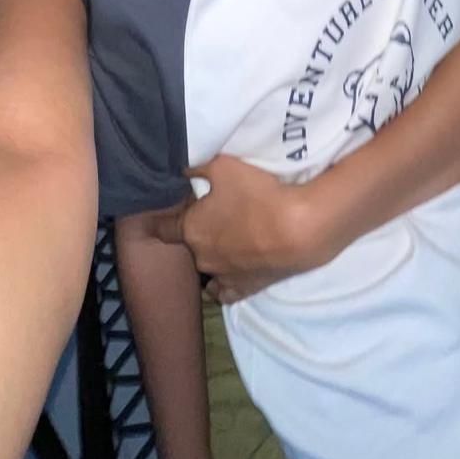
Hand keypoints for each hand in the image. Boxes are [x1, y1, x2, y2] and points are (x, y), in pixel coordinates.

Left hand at [155, 156, 321, 303]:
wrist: (299, 229)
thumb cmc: (258, 194)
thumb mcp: (224, 166)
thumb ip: (198, 168)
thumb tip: (183, 171)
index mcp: (191, 229)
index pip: (162, 228)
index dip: (160, 219)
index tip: (160, 214)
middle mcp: (201, 257)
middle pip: (190, 243)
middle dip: (198, 230)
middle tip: (216, 213)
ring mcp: (223, 277)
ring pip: (207, 269)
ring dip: (212, 255)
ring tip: (227, 241)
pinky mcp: (246, 288)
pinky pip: (225, 292)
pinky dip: (222, 285)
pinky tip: (226, 276)